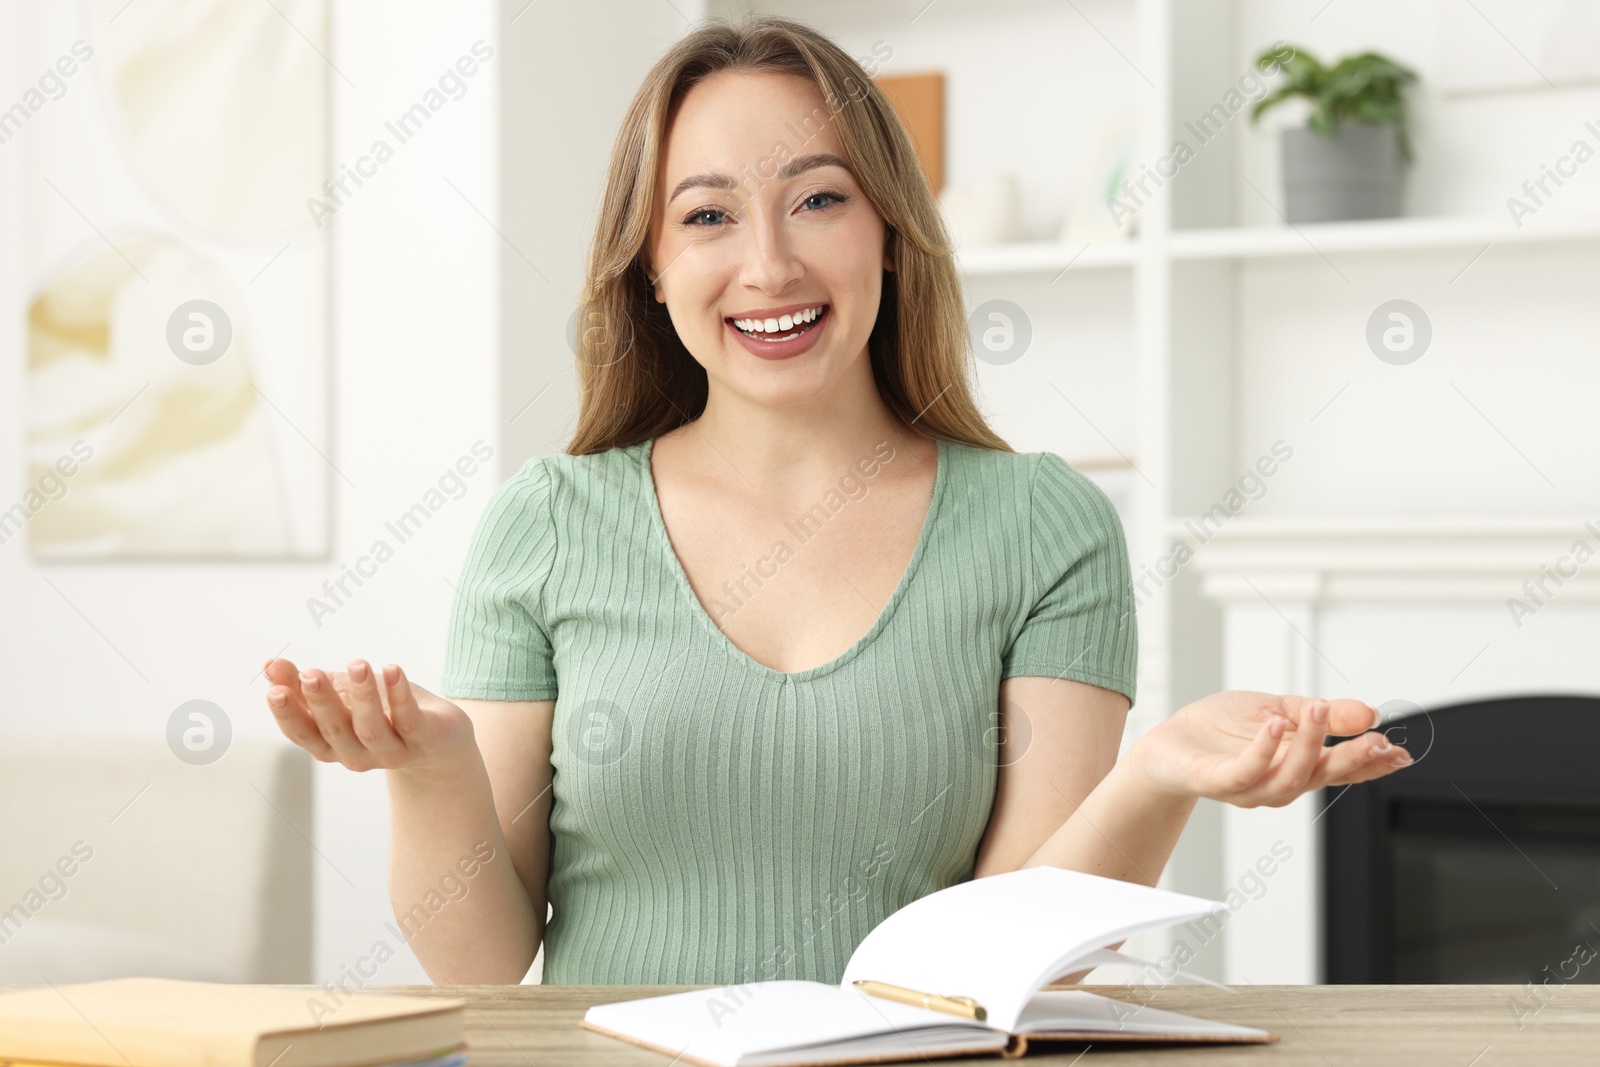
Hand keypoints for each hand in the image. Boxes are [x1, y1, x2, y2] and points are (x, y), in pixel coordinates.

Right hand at [261, 657, 475, 777]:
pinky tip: (392, 668)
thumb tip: (268, 664)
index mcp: (331, 744)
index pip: (302, 732)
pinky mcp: (423, 739)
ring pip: (370, 728)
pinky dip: (399, 694)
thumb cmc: (383, 712)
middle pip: (334, 730)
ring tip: (357, 663)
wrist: (439, 741)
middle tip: (310, 674)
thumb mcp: (342, 694)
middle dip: (320, 702)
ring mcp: (391, 751)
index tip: (274, 687)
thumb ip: (304, 682)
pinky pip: (409, 718)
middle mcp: (356, 754)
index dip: (287, 713)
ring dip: (362, 696)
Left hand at [1127, 691, 1411, 806]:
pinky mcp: (1219, 781)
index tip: (1401, 751)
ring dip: (1310, 745)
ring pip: (1291, 776)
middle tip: (1376, 738)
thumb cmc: (1220, 730)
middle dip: (1354, 759)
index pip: (1343, 768)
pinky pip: (1246, 772)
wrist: (1168, 744)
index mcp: (1297, 764)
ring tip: (1320, 711)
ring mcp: (1250, 786)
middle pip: (1325, 775)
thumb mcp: (1277, 709)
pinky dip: (1264, 750)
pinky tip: (1275, 726)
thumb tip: (1368, 712)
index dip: (1373, 763)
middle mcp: (1279, 782)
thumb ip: (1319, 714)